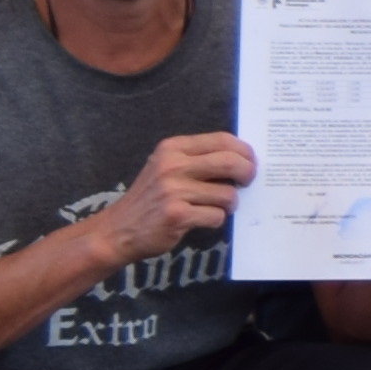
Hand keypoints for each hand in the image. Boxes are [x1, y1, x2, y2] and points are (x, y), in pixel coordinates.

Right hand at [109, 131, 263, 263]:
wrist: (118, 229)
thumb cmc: (151, 198)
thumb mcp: (166, 167)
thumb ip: (198, 159)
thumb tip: (243, 159)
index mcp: (173, 148)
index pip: (222, 140)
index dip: (245, 151)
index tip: (252, 161)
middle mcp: (172, 165)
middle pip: (231, 162)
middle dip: (248, 173)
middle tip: (248, 182)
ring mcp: (174, 190)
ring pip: (227, 194)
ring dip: (229, 204)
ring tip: (216, 207)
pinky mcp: (177, 214)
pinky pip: (216, 216)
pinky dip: (215, 220)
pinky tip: (200, 220)